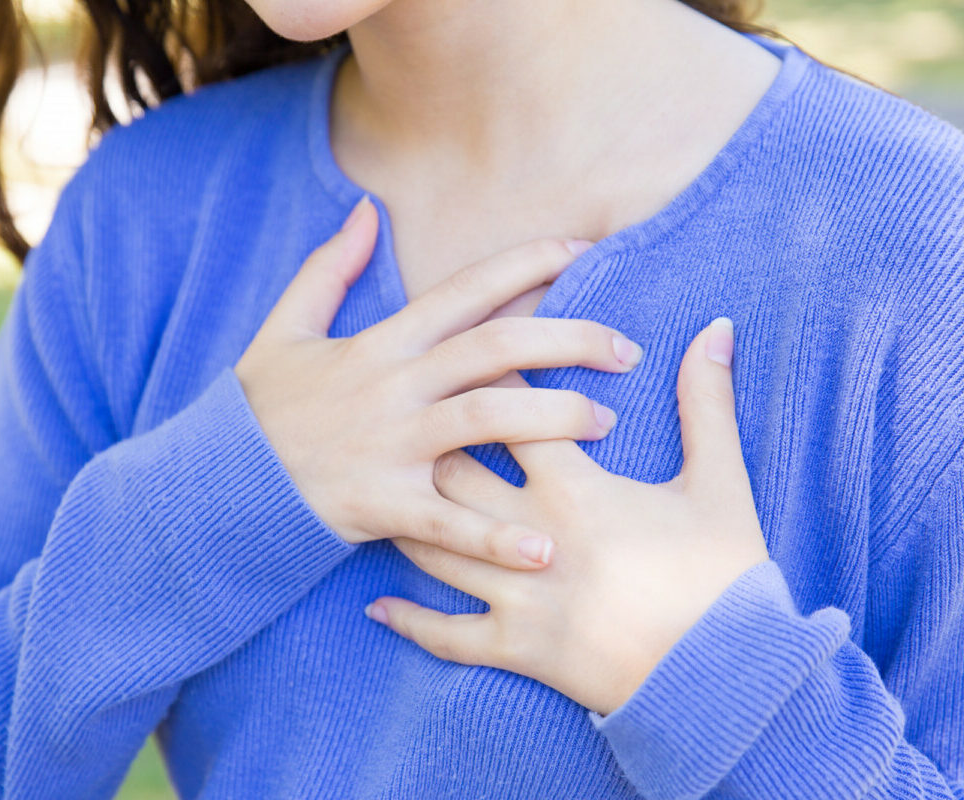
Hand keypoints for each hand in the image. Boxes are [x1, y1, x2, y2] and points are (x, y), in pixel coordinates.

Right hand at [234, 196, 643, 568]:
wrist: (218, 483)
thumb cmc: (261, 410)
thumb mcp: (285, 329)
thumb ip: (327, 268)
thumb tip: (366, 210)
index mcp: (380, 343)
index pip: (465, 290)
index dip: (527, 264)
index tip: (585, 254)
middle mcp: (394, 386)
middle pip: (496, 347)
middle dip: (570, 339)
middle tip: (626, 351)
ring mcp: (390, 444)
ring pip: (486, 417)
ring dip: (553, 418)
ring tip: (605, 423)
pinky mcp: (382, 503)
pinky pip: (449, 520)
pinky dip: (496, 536)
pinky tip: (545, 550)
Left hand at [368, 318, 768, 713]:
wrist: (724, 676)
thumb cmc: (724, 577)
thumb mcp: (721, 484)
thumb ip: (708, 404)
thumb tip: (717, 328)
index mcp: (574, 489)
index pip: (512, 412)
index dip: (489, 378)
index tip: (470, 357)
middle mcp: (529, 535)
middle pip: (452, 473)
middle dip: (432, 442)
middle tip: (414, 422)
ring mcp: (515, 596)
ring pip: (434, 545)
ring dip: (408, 515)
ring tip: (390, 491)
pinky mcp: (514, 649)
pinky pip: (445, 636)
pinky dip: (409, 621)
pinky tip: (377, 608)